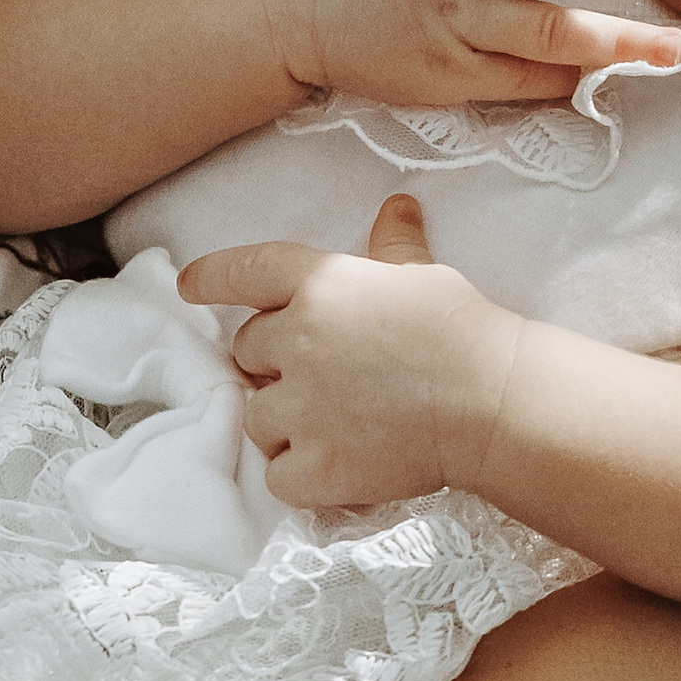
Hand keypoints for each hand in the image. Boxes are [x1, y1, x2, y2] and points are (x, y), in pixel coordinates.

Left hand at [210, 190, 525, 507]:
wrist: (492, 401)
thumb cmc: (462, 329)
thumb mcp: (424, 275)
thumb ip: (394, 246)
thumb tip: (396, 207)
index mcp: (322, 284)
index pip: (246, 271)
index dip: (212, 277)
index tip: (188, 286)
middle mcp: (297, 339)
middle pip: (248, 350)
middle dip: (274, 360)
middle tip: (323, 372)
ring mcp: (300, 406)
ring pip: (256, 416)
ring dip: (283, 420)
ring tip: (335, 423)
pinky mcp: (313, 465)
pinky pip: (277, 473)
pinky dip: (299, 473)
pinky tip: (337, 465)